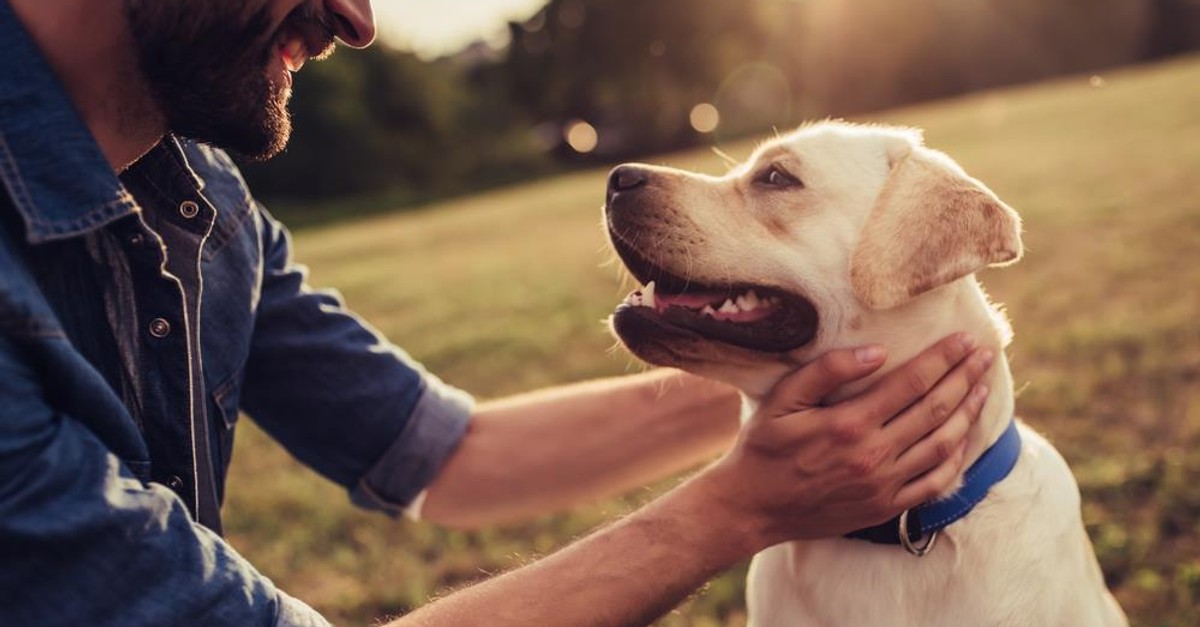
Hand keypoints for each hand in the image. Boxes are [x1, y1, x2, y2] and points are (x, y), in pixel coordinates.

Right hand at [698, 333, 993, 550]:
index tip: (965, 339)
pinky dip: (956, 458)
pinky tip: (964, 438)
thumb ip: (826, 371)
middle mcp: (873, 455)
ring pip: (942, 444)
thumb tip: (876, 351)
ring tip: (982, 388)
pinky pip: (934, 483)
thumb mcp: (782, 400)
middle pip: (935, 410)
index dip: (943, 358)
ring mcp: (883, 485)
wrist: (752, 507)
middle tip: (985, 355)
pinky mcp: (885, 507)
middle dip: (965, 378)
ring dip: (968, 413)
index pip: (912, 383)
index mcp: (849, 423)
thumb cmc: (763, 447)